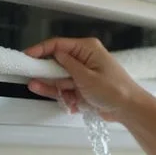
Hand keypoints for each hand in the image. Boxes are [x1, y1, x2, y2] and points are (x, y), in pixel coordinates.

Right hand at [23, 37, 148, 120]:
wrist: (129, 109)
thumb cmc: (114, 90)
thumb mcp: (86, 77)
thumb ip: (67, 65)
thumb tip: (54, 55)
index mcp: (87, 49)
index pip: (57, 45)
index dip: (40, 50)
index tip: (26, 57)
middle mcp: (84, 59)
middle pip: (56, 63)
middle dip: (47, 74)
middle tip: (34, 80)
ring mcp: (83, 74)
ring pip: (60, 79)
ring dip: (56, 89)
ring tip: (48, 92)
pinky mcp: (83, 87)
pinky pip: (67, 90)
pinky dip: (66, 98)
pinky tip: (73, 105)